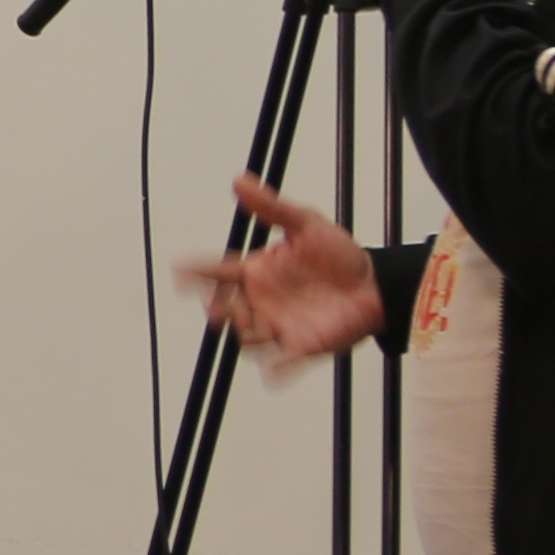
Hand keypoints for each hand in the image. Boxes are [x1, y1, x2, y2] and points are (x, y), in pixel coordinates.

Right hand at [181, 174, 388, 376]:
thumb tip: (238, 181)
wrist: (374, 284)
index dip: (197, 272)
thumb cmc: (339, 254)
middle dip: (218, 309)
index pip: (219, 271)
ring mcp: (280, 324)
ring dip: (244, 333)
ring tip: (251, 327)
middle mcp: (262, 300)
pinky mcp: (302, 345)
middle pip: (226, 308)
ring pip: (248, 336)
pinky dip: (277, 370)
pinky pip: (284, 361)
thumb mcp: (306, 224)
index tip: (179, 270)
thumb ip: (271, 208)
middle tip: (220, 307)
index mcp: (258, 271)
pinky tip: (273, 373)